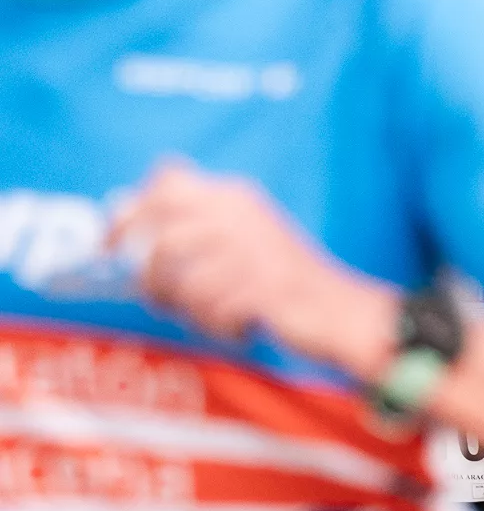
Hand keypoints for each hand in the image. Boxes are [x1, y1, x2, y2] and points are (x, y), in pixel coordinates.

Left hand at [110, 161, 392, 374]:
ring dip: (186, 308)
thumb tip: (124, 215)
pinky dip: (216, 327)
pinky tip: (237, 326)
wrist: (343, 311)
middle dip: (149, 275)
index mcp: (236, 196)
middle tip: (157, 298)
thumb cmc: (288, 279)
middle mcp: (239, 216)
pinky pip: (208, 311)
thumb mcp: (247, 233)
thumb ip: (197, 220)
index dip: (130, 213)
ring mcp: (249, 251)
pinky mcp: (258, 288)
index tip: (113, 243)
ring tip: (208, 316)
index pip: (165, 183)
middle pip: (159, 238)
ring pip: (179, 281)